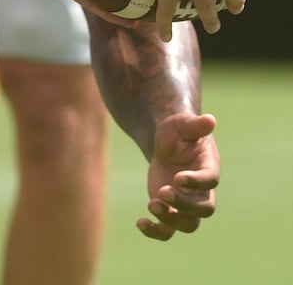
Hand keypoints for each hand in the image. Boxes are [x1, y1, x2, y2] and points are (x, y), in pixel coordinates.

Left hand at [139, 112, 218, 239]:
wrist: (166, 144)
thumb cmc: (177, 131)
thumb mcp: (182, 124)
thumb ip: (195, 125)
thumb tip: (210, 119)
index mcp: (208, 167)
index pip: (210, 180)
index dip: (196, 181)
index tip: (177, 177)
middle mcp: (202, 190)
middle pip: (203, 208)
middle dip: (184, 204)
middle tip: (162, 192)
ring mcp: (187, 203)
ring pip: (188, 224)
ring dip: (171, 220)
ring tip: (150, 205)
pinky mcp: (171, 210)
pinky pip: (168, 230)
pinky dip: (156, 231)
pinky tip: (140, 222)